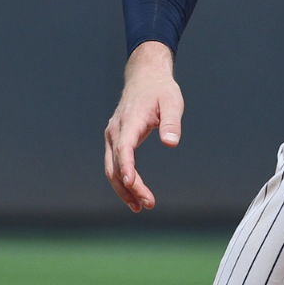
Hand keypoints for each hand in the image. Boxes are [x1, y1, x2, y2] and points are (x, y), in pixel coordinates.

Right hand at [104, 41, 183, 211]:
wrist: (145, 78)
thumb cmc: (161, 90)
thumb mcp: (172, 102)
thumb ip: (172, 123)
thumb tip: (171, 143)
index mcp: (129, 122)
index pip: (124, 149)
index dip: (126, 168)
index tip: (132, 184)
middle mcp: (115, 131)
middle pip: (114, 166)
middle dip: (129, 188)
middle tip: (147, 205)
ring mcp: (112, 136)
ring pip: (111, 168)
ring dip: (123, 189)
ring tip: (140, 206)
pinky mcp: (115, 139)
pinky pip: (114, 164)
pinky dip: (122, 180)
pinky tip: (134, 192)